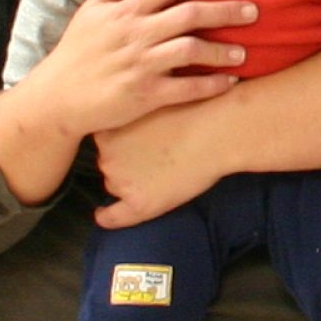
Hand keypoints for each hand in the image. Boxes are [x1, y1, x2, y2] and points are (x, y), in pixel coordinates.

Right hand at [24, 0, 253, 143]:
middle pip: (188, 15)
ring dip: (221, 51)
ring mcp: (140, 65)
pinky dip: (210, 86)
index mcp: (125, 11)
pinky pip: (185, 89)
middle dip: (224, 11)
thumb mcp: (91, 9)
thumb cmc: (76, 52)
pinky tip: (230, 82)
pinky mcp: (144, 95)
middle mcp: (135, 35)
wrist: (54, 100)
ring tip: (244, 52)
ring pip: (190, 51)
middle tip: (254, 11)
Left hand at [91, 99, 232, 229]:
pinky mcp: (140, 204)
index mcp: (108, 132)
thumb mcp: (153, 103)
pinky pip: (113, 217)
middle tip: (157, 156)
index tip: (139, 141)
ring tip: (162, 173)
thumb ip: (135, 115)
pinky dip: (106, 217)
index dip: (122, 142)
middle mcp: (108, 158)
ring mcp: (121, 182)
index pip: (105, 143)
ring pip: (117, 185)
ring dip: (130, 182)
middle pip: (110, 164)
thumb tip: (130, 125)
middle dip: (126, 162)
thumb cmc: (194, 112)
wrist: (218, 133)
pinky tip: (103, 215)